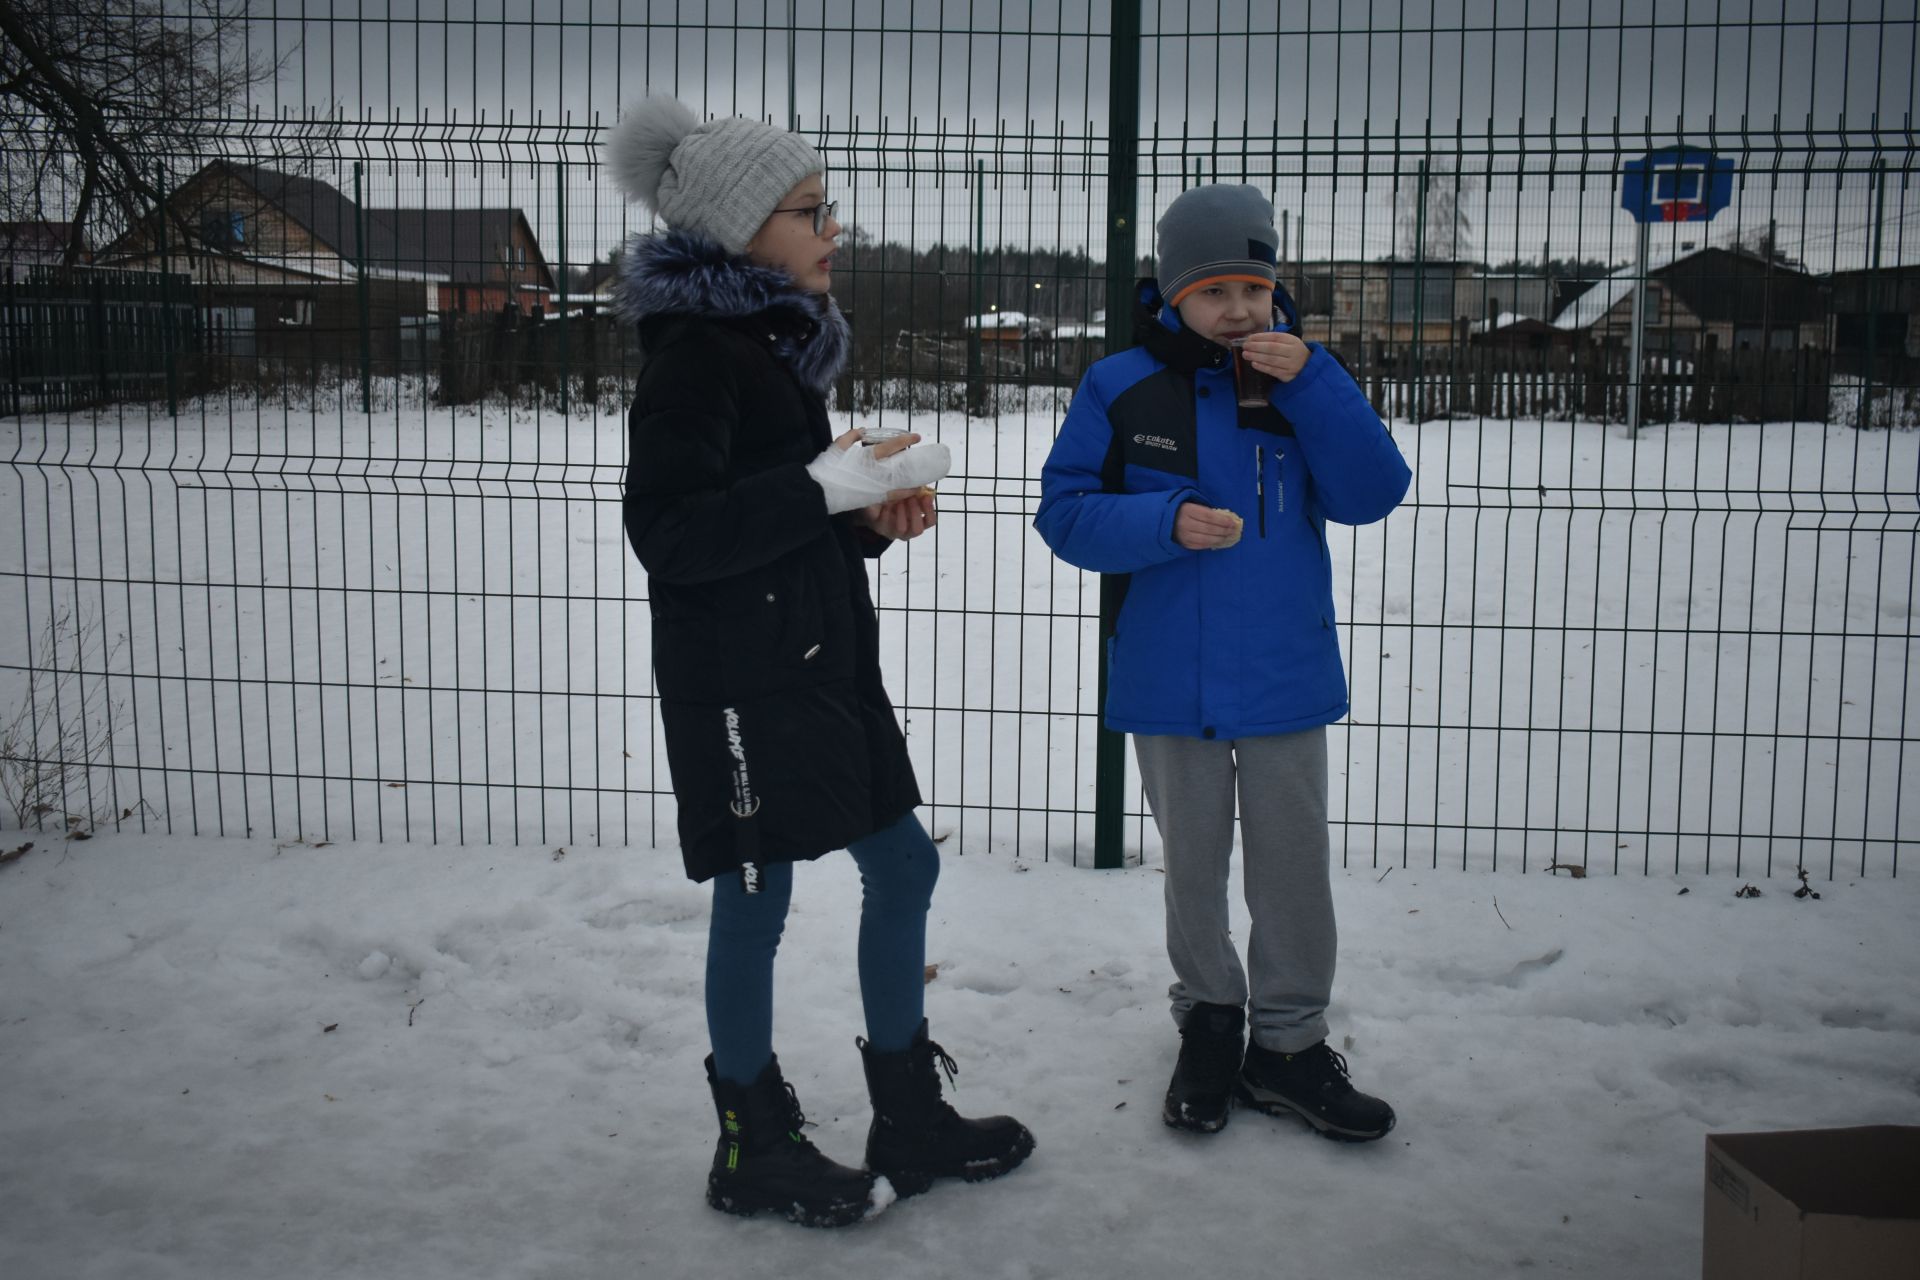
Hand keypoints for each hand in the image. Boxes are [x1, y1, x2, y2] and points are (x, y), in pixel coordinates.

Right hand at [810, 429, 947, 513]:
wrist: (819, 491)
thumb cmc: (827, 467)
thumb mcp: (837, 446)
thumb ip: (851, 436)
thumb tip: (864, 430)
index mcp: (867, 456)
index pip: (891, 446)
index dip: (906, 440)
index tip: (917, 437)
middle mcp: (874, 472)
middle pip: (899, 467)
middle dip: (912, 464)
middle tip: (921, 461)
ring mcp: (874, 487)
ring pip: (898, 485)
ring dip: (910, 483)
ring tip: (919, 481)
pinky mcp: (871, 498)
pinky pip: (890, 497)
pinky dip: (900, 495)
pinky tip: (907, 494)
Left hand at [861, 488, 937, 539]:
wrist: (872, 499)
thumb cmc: (893, 496)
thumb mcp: (906, 492)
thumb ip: (916, 492)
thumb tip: (925, 489)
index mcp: (916, 520)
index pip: (930, 521)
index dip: (930, 510)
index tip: (926, 497)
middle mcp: (906, 530)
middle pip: (918, 529)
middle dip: (915, 511)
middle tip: (910, 498)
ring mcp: (892, 531)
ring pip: (901, 529)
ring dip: (901, 513)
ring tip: (897, 501)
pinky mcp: (879, 527)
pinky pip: (884, 522)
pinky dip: (886, 510)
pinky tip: (884, 502)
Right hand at [1174, 502, 1241, 550]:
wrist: (1165, 521)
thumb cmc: (1183, 511)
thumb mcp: (1192, 505)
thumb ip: (1206, 511)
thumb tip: (1226, 519)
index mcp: (1187, 510)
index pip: (1209, 516)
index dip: (1223, 520)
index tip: (1233, 522)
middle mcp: (1185, 524)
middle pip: (1209, 529)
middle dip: (1224, 530)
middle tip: (1234, 531)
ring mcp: (1184, 536)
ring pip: (1206, 539)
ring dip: (1221, 539)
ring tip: (1230, 537)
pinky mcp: (1185, 544)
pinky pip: (1201, 546)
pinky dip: (1212, 544)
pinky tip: (1220, 541)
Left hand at [1237, 332, 1309, 381]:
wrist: (1307, 367)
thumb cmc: (1292, 352)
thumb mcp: (1287, 342)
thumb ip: (1272, 340)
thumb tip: (1251, 338)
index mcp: (1293, 341)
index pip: (1275, 337)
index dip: (1261, 337)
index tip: (1249, 338)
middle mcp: (1293, 352)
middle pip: (1272, 348)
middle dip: (1256, 347)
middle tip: (1245, 346)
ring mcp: (1291, 364)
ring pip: (1272, 360)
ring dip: (1257, 357)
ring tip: (1246, 354)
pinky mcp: (1288, 375)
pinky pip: (1273, 371)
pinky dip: (1262, 367)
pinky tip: (1254, 364)